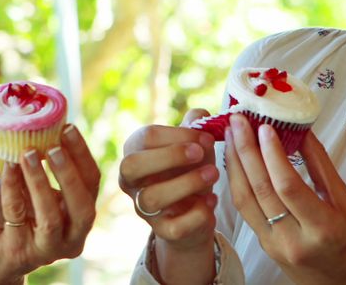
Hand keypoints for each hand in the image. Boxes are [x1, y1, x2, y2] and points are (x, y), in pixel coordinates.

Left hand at [0, 124, 100, 283]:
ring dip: (40, 182)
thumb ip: (40, 161)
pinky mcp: (21, 254)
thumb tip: (38, 124)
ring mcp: (48, 250)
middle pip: (83, 206)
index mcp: (81, 214)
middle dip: (69, 173)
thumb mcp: (33, 184)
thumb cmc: (15, 213)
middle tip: (54, 147)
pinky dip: (12, 187)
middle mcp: (72, 236)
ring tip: (27, 154)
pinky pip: (17, 216)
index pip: (91, 183)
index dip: (82, 154)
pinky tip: (6, 167)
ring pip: (51, 217)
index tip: (68, 127)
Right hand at [117, 109, 218, 281]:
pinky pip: (174, 227)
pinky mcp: (162, 231)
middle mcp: (131, 180)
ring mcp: (143, 208)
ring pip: (152, 197)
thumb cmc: (190, 167)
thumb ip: (196, 125)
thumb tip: (199, 115)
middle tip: (200, 153)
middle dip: (169, 156)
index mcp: (135, 151)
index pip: (145, 137)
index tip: (206, 137)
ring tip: (214, 173)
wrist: (195, 209)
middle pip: (132, 165)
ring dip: (187, 183)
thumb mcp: (194, 143)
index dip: (177, 135)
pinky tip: (211, 200)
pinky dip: (197, 213)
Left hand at [224, 114, 345, 284]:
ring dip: (234, 163)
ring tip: (231, 133)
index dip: (272, 154)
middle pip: (260, 189)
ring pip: (244, 200)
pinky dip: (238, 182)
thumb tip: (300, 130)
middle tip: (238, 119)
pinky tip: (236, 160)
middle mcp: (293, 240)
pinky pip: (245, 210)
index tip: (264, 126)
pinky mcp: (264, 246)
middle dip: (245, 150)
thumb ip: (320, 166)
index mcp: (322, 229)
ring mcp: (274, 245)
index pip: (287, 186)